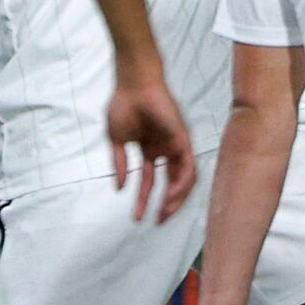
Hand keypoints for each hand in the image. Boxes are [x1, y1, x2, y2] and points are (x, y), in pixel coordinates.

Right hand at [107, 69, 198, 218]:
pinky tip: (169, 195)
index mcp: (150, 150)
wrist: (133, 84)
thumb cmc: (123, 105)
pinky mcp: (183, 139)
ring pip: (184, 179)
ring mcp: (176, 145)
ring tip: (163, 213)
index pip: (150, 181)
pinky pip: (188, 167)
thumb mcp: (116, 141)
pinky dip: (181, 183)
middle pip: (171, 184)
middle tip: (157, 221)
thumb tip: (118, 188)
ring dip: (176, 198)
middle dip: (166, 204)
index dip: (144, 200)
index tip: (138, 217)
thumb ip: (119, 165)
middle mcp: (165, 150)